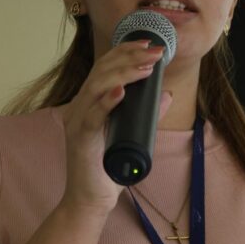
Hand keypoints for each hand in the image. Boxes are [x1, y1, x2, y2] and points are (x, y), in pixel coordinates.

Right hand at [58, 42, 171, 217]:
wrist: (91, 200)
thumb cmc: (108, 168)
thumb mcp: (133, 136)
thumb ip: (147, 115)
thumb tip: (167, 94)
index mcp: (90, 103)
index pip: (105, 67)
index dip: (125, 51)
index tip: (149, 44)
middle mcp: (80, 107)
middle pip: (102, 71)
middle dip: (130, 57)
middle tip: (155, 51)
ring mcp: (78, 122)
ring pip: (97, 87)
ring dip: (124, 73)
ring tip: (146, 66)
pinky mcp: (80, 140)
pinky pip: (92, 117)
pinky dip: (107, 101)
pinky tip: (121, 91)